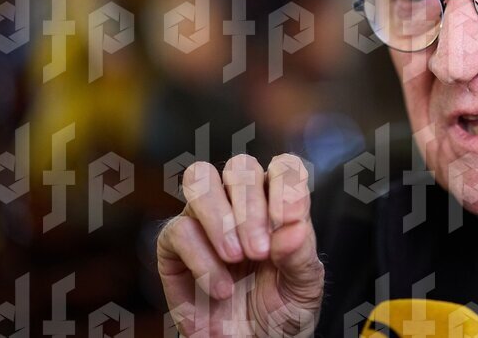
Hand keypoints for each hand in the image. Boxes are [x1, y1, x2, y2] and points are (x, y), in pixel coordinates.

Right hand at [156, 154, 323, 336]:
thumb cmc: (281, 309)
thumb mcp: (303, 286)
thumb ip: (301, 255)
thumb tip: (294, 227)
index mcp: (279, 203)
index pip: (283, 168)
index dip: (286, 185)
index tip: (289, 221)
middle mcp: (241, 203)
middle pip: (240, 168)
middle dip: (250, 206)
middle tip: (260, 251)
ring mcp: (206, 219)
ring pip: (201, 180)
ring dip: (220, 217)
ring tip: (236, 257)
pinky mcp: (174, 245)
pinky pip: (179, 230)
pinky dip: (201, 259)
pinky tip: (220, 288)